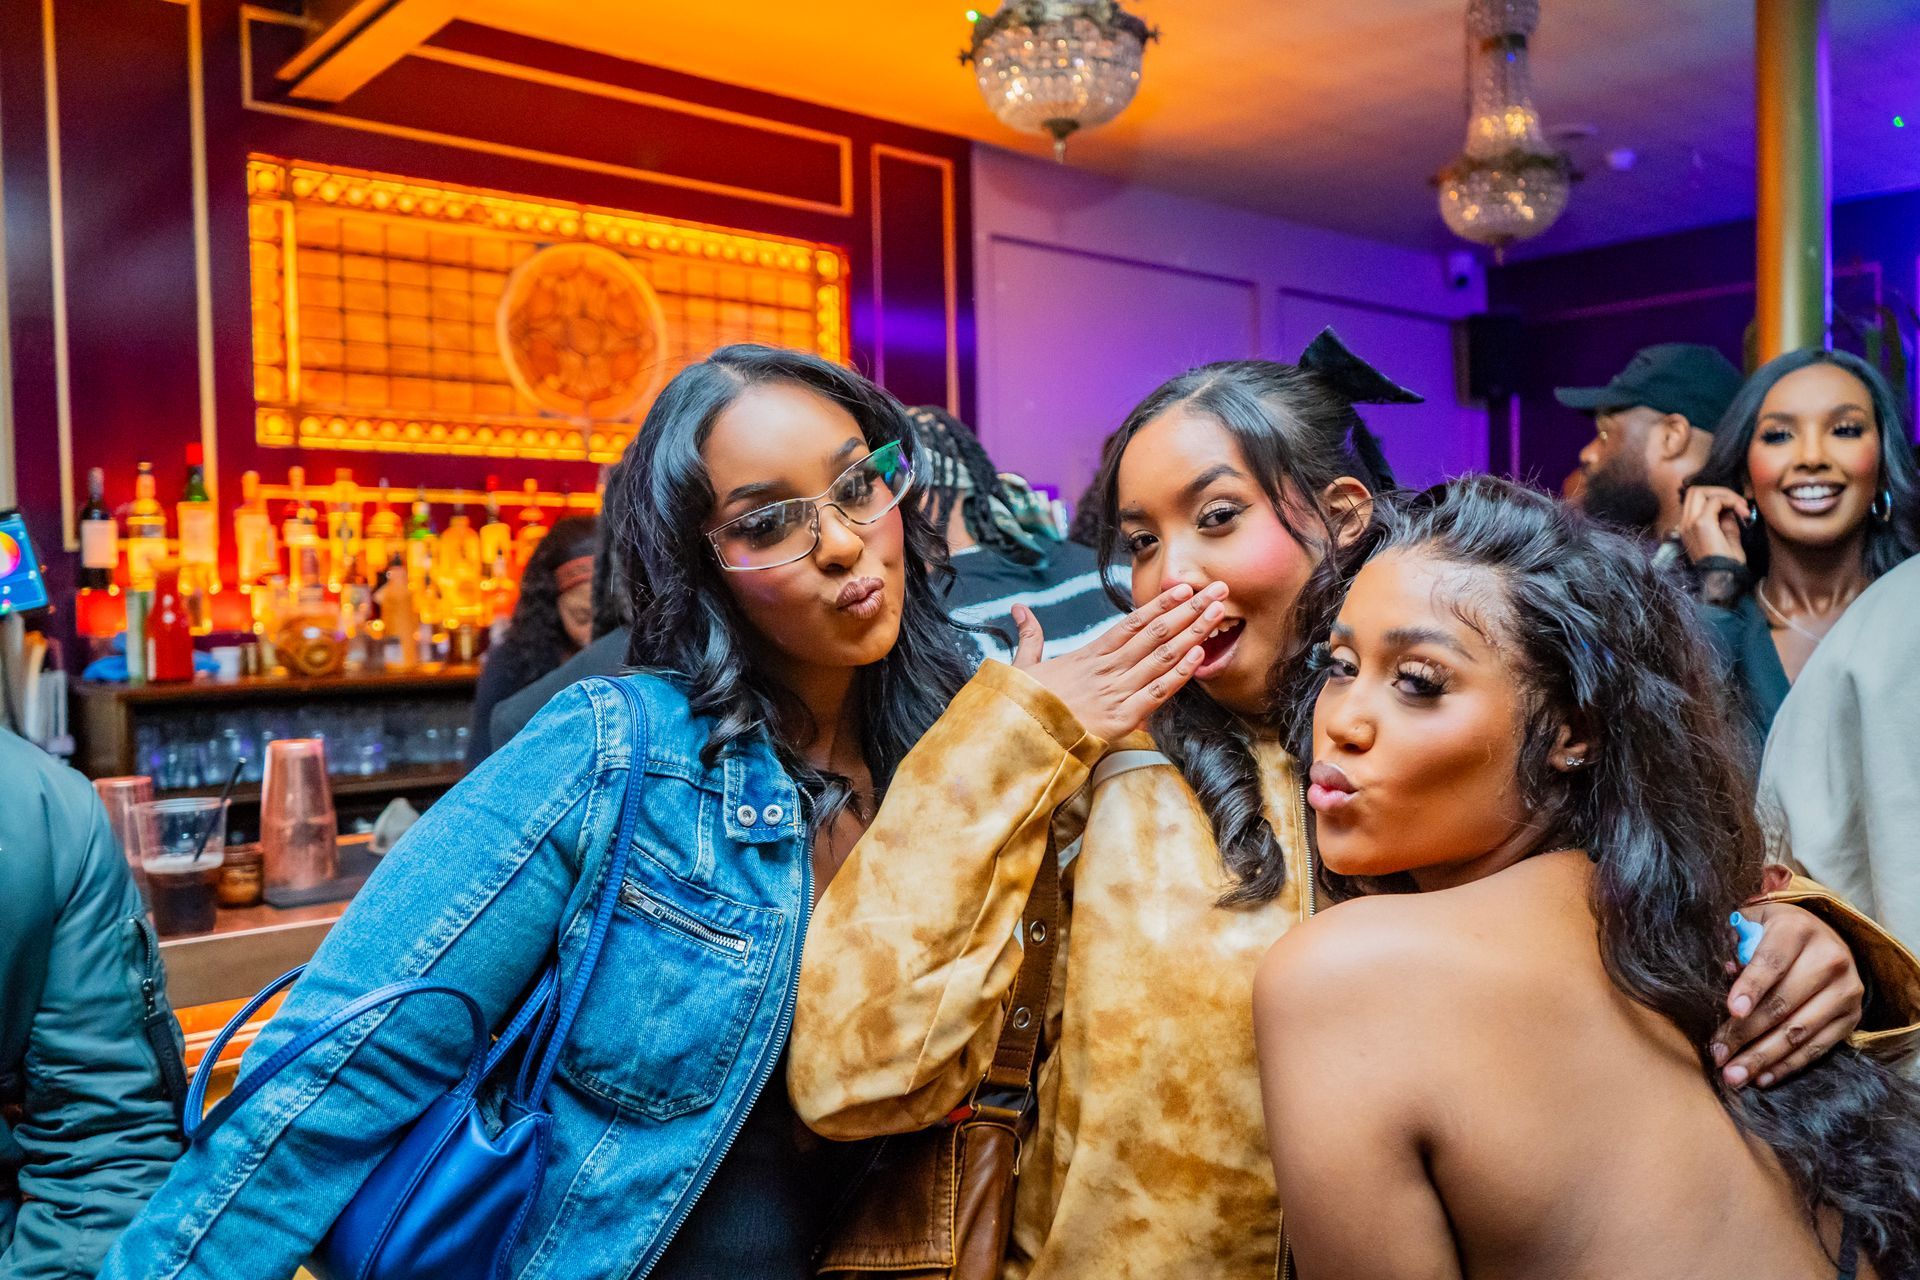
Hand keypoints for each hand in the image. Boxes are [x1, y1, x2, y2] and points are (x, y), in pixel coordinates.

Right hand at [1011, 581, 1227, 740]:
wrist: (1020, 739)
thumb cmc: (1024, 705)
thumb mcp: (1024, 665)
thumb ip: (1030, 635)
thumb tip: (1019, 607)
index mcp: (1089, 655)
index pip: (1132, 623)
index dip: (1161, 604)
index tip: (1185, 588)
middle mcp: (1108, 668)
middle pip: (1156, 633)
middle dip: (1190, 610)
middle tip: (1218, 590)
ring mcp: (1117, 691)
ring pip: (1162, 657)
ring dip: (1194, 633)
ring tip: (1218, 614)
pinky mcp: (1122, 718)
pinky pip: (1157, 692)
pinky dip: (1180, 673)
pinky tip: (1199, 655)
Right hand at [1678, 484, 1749, 563]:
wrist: (1724, 579)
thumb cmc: (1727, 563)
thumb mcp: (1727, 536)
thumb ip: (1725, 519)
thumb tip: (1731, 506)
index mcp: (1687, 527)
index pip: (1696, 500)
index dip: (1718, 498)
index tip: (1737, 509)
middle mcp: (1684, 523)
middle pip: (1695, 491)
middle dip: (1720, 492)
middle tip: (1739, 504)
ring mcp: (1690, 523)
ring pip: (1701, 491)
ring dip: (1725, 495)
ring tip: (1741, 508)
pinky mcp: (1701, 524)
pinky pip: (1715, 500)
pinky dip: (1731, 501)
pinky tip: (1743, 513)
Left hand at [1710, 900, 1864, 1088]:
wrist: (1824, 937)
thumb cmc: (1773, 933)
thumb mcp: (1752, 925)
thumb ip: (1734, 945)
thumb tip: (1722, 973)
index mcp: (1798, 930)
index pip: (1772, 962)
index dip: (1752, 987)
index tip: (1733, 1011)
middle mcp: (1830, 959)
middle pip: (1783, 1003)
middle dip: (1747, 1034)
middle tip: (1718, 1056)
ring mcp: (1846, 991)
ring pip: (1800, 1031)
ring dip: (1764, 1058)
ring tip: (1734, 1075)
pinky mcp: (1852, 1017)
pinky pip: (1818, 1048)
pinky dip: (1788, 1065)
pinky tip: (1763, 1077)